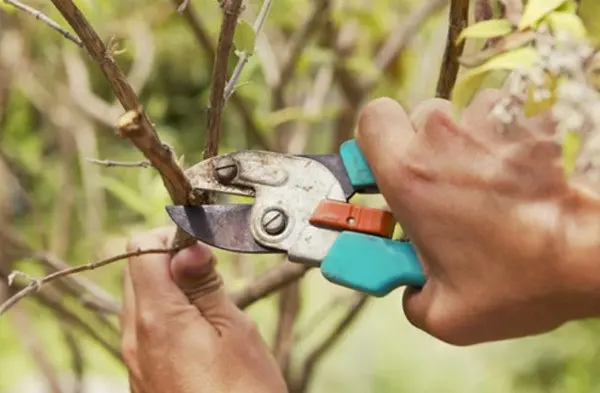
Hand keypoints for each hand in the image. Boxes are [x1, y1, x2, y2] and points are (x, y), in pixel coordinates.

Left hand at [120, 227, 286, 392]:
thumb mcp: (236, 331)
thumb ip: (205, 285)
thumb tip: (188, 246)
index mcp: (156, 319)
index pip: (142, 249)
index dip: (173, 237)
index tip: (203, 245)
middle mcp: (134, 338)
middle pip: (137, 272)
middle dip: (170, 260)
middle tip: (211, 273)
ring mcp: (135, 360)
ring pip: (141, 300)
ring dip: (170, 288)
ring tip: (211, 303)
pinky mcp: (143, 377)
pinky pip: (146, 330)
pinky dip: (167, 316)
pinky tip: (201, 331)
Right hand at [356, 89, 599, 344]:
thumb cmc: (526, 279)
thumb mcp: (450, 316)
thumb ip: (411, 299)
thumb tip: (411, 289)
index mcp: (410, 174)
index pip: (372, 119)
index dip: (377, 139)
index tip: (389, 164)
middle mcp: (445, 136)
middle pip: (420, 117)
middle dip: (428, 147)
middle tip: (445, 186)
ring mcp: (491, 120)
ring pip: (465, 116)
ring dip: (471, 145)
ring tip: (495, 187)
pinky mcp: (532, 115)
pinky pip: (506, 118)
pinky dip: (508, 141)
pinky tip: (526, 177)